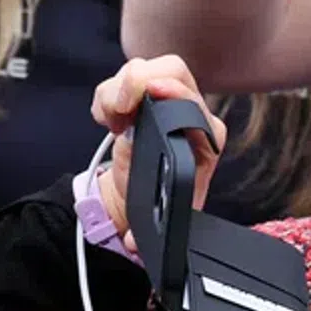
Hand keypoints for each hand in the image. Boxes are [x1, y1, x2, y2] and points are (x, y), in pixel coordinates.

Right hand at [91, 56, 227, 254]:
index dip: (172, 92)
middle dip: (139, 80)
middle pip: (172, 67)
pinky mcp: (138, 93)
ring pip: (139, 69)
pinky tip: (108, 119)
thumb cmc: (161, 201)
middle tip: (119, 107)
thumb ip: (153, 226)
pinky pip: (118, 80)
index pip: (192, 100)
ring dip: (115, 92)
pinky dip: (106, 96)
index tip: (148, 96)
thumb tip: (132, 242)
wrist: (143, 195)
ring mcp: (161, 97)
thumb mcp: (167, 211)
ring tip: (111, 122)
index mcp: (204, 137)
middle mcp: (187, 110)